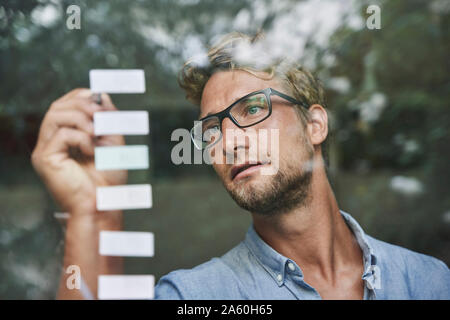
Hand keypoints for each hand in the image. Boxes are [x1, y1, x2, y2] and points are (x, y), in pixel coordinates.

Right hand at [31, 88, 126, 215]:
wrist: (104, 204)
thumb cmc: (109, 178)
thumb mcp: (113, 141)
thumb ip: (107, 118)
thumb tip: (100, 94)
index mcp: (64, 137)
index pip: (64, 104)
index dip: (82, 96)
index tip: (102, 101)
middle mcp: (50, 141)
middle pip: (57, 106)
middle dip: (84, 105)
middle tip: (103, 116)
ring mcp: (45, 150)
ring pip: (55, 115)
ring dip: (83, 119)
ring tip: (98, 134)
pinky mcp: (44, 158)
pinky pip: (61, 133)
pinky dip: (81, 137)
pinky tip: (91, 150)